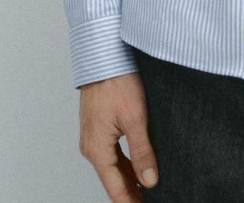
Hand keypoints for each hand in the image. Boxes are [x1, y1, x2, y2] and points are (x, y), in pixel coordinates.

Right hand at [79, 72, 158, 200]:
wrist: (104, 55)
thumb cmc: (117, 81)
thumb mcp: (135, 118)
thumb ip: (143, 151)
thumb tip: (150, 180)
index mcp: (97, 150)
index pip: (116, 189)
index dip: (131, 202)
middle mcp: (91, 146)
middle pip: (114, 179)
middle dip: (132, 193)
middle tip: (152, 199)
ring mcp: (93, 136)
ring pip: (113, 166)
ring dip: (129, 178)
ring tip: (150, 187)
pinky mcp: (98, 125)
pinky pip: (112, 152)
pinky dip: (125, 162)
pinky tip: (139, 164)